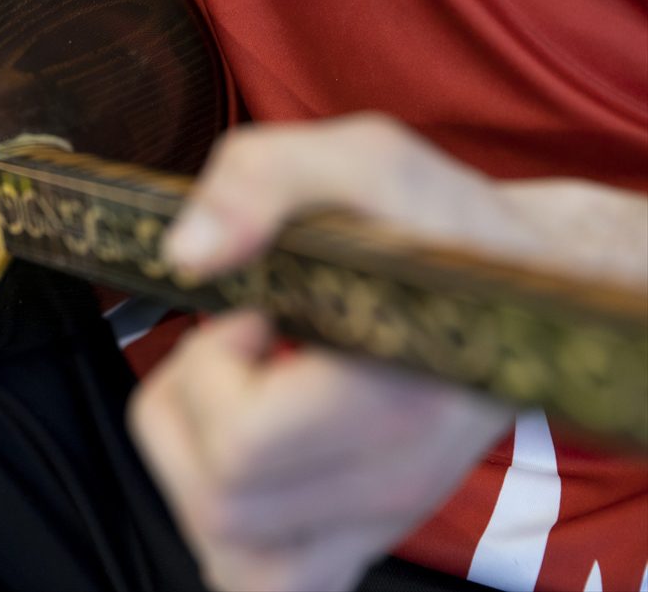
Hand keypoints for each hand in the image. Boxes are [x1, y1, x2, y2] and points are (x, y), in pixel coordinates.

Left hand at [131, 113, 540, 590]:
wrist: (519, 293)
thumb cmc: (436, 227)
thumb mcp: (359, 157)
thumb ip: (263, 177)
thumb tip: (188, 253)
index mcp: (397, 394)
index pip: (243, 445)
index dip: (212, 369)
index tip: (252, 315)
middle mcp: (391, 481)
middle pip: (218, 501)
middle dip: (189, 408)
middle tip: (237, 348)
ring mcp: (376, 522)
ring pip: (225, 549)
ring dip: (194, 461)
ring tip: (239, 394)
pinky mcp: (360, 538)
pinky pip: (258, 573)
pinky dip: (224, 516)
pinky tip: (246, 448)